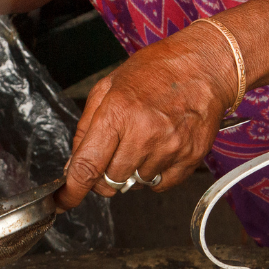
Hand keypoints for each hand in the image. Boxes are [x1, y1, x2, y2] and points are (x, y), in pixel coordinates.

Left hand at [57, 22, 238, 209]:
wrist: (203, 67)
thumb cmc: (154, 72)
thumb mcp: (108, 87)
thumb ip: (85, 129)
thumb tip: (73, 167)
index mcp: (117, 113)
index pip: (87, 165)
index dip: (72, 190)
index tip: (65, 201)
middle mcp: (144, 133)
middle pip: (110, 180)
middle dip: (105, 174)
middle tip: (115, 151)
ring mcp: (169, 147)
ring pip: (135, 184)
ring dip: (133, 171)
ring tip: (144, 141)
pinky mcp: (190, 157)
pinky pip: (160, 184)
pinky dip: (155, 174)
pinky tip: (160, 148)